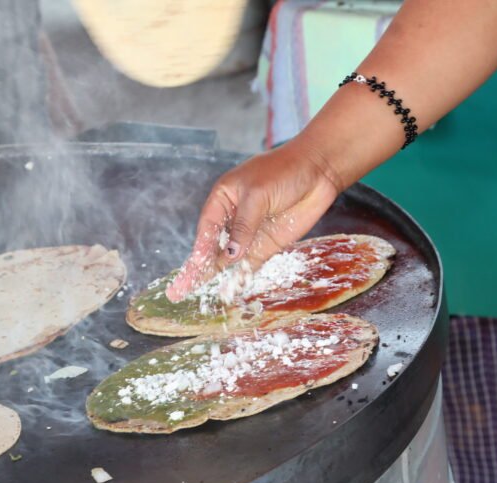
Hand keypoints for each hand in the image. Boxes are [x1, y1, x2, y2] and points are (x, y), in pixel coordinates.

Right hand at [165, 136, 342, 301]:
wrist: (318, 170)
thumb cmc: (283, 171)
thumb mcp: (258, 195)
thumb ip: (244, 226)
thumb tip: (229, 255)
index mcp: (223, 199)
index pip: (207, 229)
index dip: (199, 250)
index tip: (192, 268)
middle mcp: (233, 218)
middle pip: (211, 248)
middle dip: (196, 270)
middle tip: (177, 292)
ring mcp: (250, 233)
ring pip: (228, 260)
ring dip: (215, 278)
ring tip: (197, 297)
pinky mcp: (268, 244)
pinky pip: (249, 264)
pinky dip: (240, 277)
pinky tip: (228, 291)